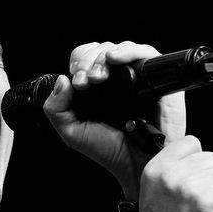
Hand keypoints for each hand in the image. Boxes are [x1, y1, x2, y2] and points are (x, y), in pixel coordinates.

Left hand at [42, 41, 185, 196]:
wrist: (136, 164)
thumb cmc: (109, 149)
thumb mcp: (72, 131)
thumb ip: (56, 108)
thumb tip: (61, 80)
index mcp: (97, 86)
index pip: (85, 57)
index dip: (78, 63)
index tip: (77, 84)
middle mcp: (117, 78)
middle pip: (100, 49)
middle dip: (87, 61)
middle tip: (85, 82)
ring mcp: (137, 76)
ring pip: (119, 48)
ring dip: (102, 57)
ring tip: (97, 77)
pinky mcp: (157, 78)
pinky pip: (145, 52)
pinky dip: (128, 50)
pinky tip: (114, 59)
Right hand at [133, 135, 212, 211]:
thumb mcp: (154, 194)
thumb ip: (172, 171)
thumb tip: (199, 156)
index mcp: (156, 169)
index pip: (191, 142)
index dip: (199, 163)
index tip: (194, 182)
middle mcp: (172, 175)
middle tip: (200, 205)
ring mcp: (192, 189)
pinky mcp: (212, 206)